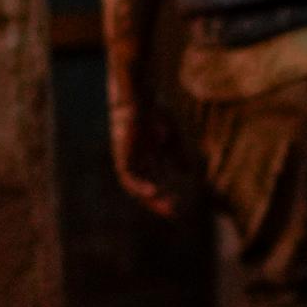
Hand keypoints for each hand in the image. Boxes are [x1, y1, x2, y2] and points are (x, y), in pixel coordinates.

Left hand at [109, 86, 191, 218]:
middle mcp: (133, 159)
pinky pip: (127, 175)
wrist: (137, 93)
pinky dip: (140, 185)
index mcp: (144, 156)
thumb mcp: (171, 136)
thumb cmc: (153, 109)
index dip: (163, 195)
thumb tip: (186, 173)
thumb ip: (177, 154)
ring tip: (165, 205)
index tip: (176, 207)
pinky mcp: (120, 152)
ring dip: (148, 196)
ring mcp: (125, 156)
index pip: (152, 181)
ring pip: (134, 184)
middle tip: (173, 213)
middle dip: (157, 201)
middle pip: (143, 185)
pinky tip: (154, 191)